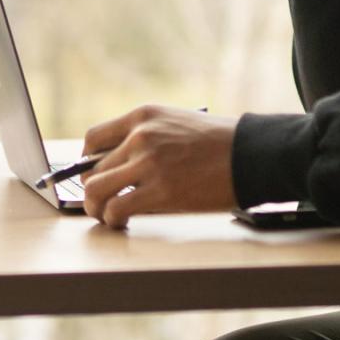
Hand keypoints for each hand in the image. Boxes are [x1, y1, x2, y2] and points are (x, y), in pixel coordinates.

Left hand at [78, 105, 237, 228]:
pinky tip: (123, 222)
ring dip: (96, 208)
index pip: (93, 139)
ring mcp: (149, 163)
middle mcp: (140, 137)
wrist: (252, 154)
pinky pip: (117, 209)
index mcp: (142, 117)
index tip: (95, 175)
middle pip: (92, 169)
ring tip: (106, 217)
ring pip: (97, 191)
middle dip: (93, 190)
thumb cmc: (218, 143)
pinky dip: (113, 220)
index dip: (88, 162)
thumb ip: (145, 139)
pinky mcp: (161, 191)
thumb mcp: (175, 123)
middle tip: (101, 204)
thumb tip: (115, 168)